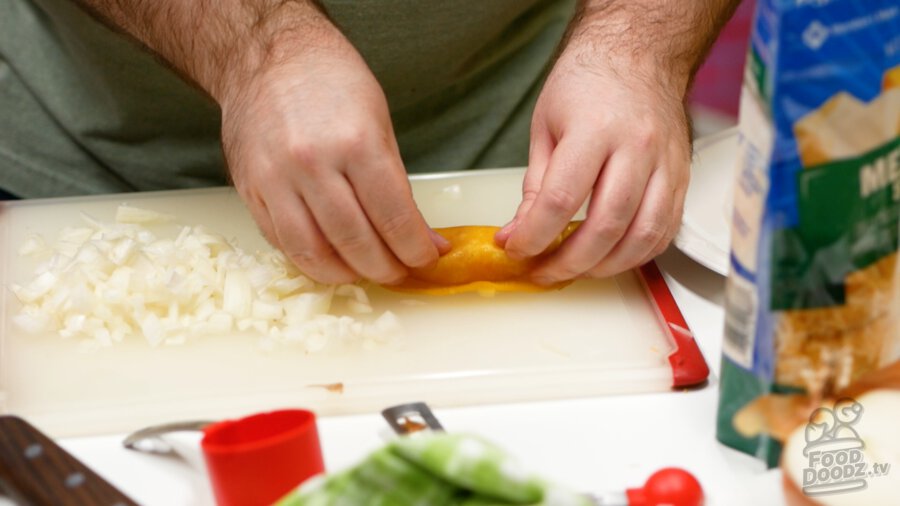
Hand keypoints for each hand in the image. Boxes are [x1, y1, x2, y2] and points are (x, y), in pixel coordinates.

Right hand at [219, 29, 446, 284]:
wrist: (267, 56)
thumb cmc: (332, 82)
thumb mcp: (380, 123)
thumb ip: (398, 186)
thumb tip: (423, 238)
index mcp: (355, 143)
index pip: (393, 217)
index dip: (414, 249)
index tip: (426, 259)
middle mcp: (312, 164)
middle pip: (355, 243)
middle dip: (385, 269)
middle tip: (399, 272)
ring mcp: (275, 180)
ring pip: (313, 253)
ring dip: (346, 274)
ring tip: (365, 271)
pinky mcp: (250, 190)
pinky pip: (282, 242)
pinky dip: (310, 259)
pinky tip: (331, 258)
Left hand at [496, 43, 690, 282]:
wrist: (640, 52)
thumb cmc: (588, 82)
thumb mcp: (545, 126)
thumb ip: (534, 185)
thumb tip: (519, 233)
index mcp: (595, 129)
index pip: (562, 199)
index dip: (535, 235)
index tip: (516, 249)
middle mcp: (637, 148)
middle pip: (606, 226)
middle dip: (568, 261)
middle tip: (543, 270)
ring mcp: (665, 164)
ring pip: (641, 236)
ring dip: (604, 266)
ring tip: (575, 269)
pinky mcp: (681, 177)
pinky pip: (665, 230)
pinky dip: (637, 254)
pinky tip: (611, 257)